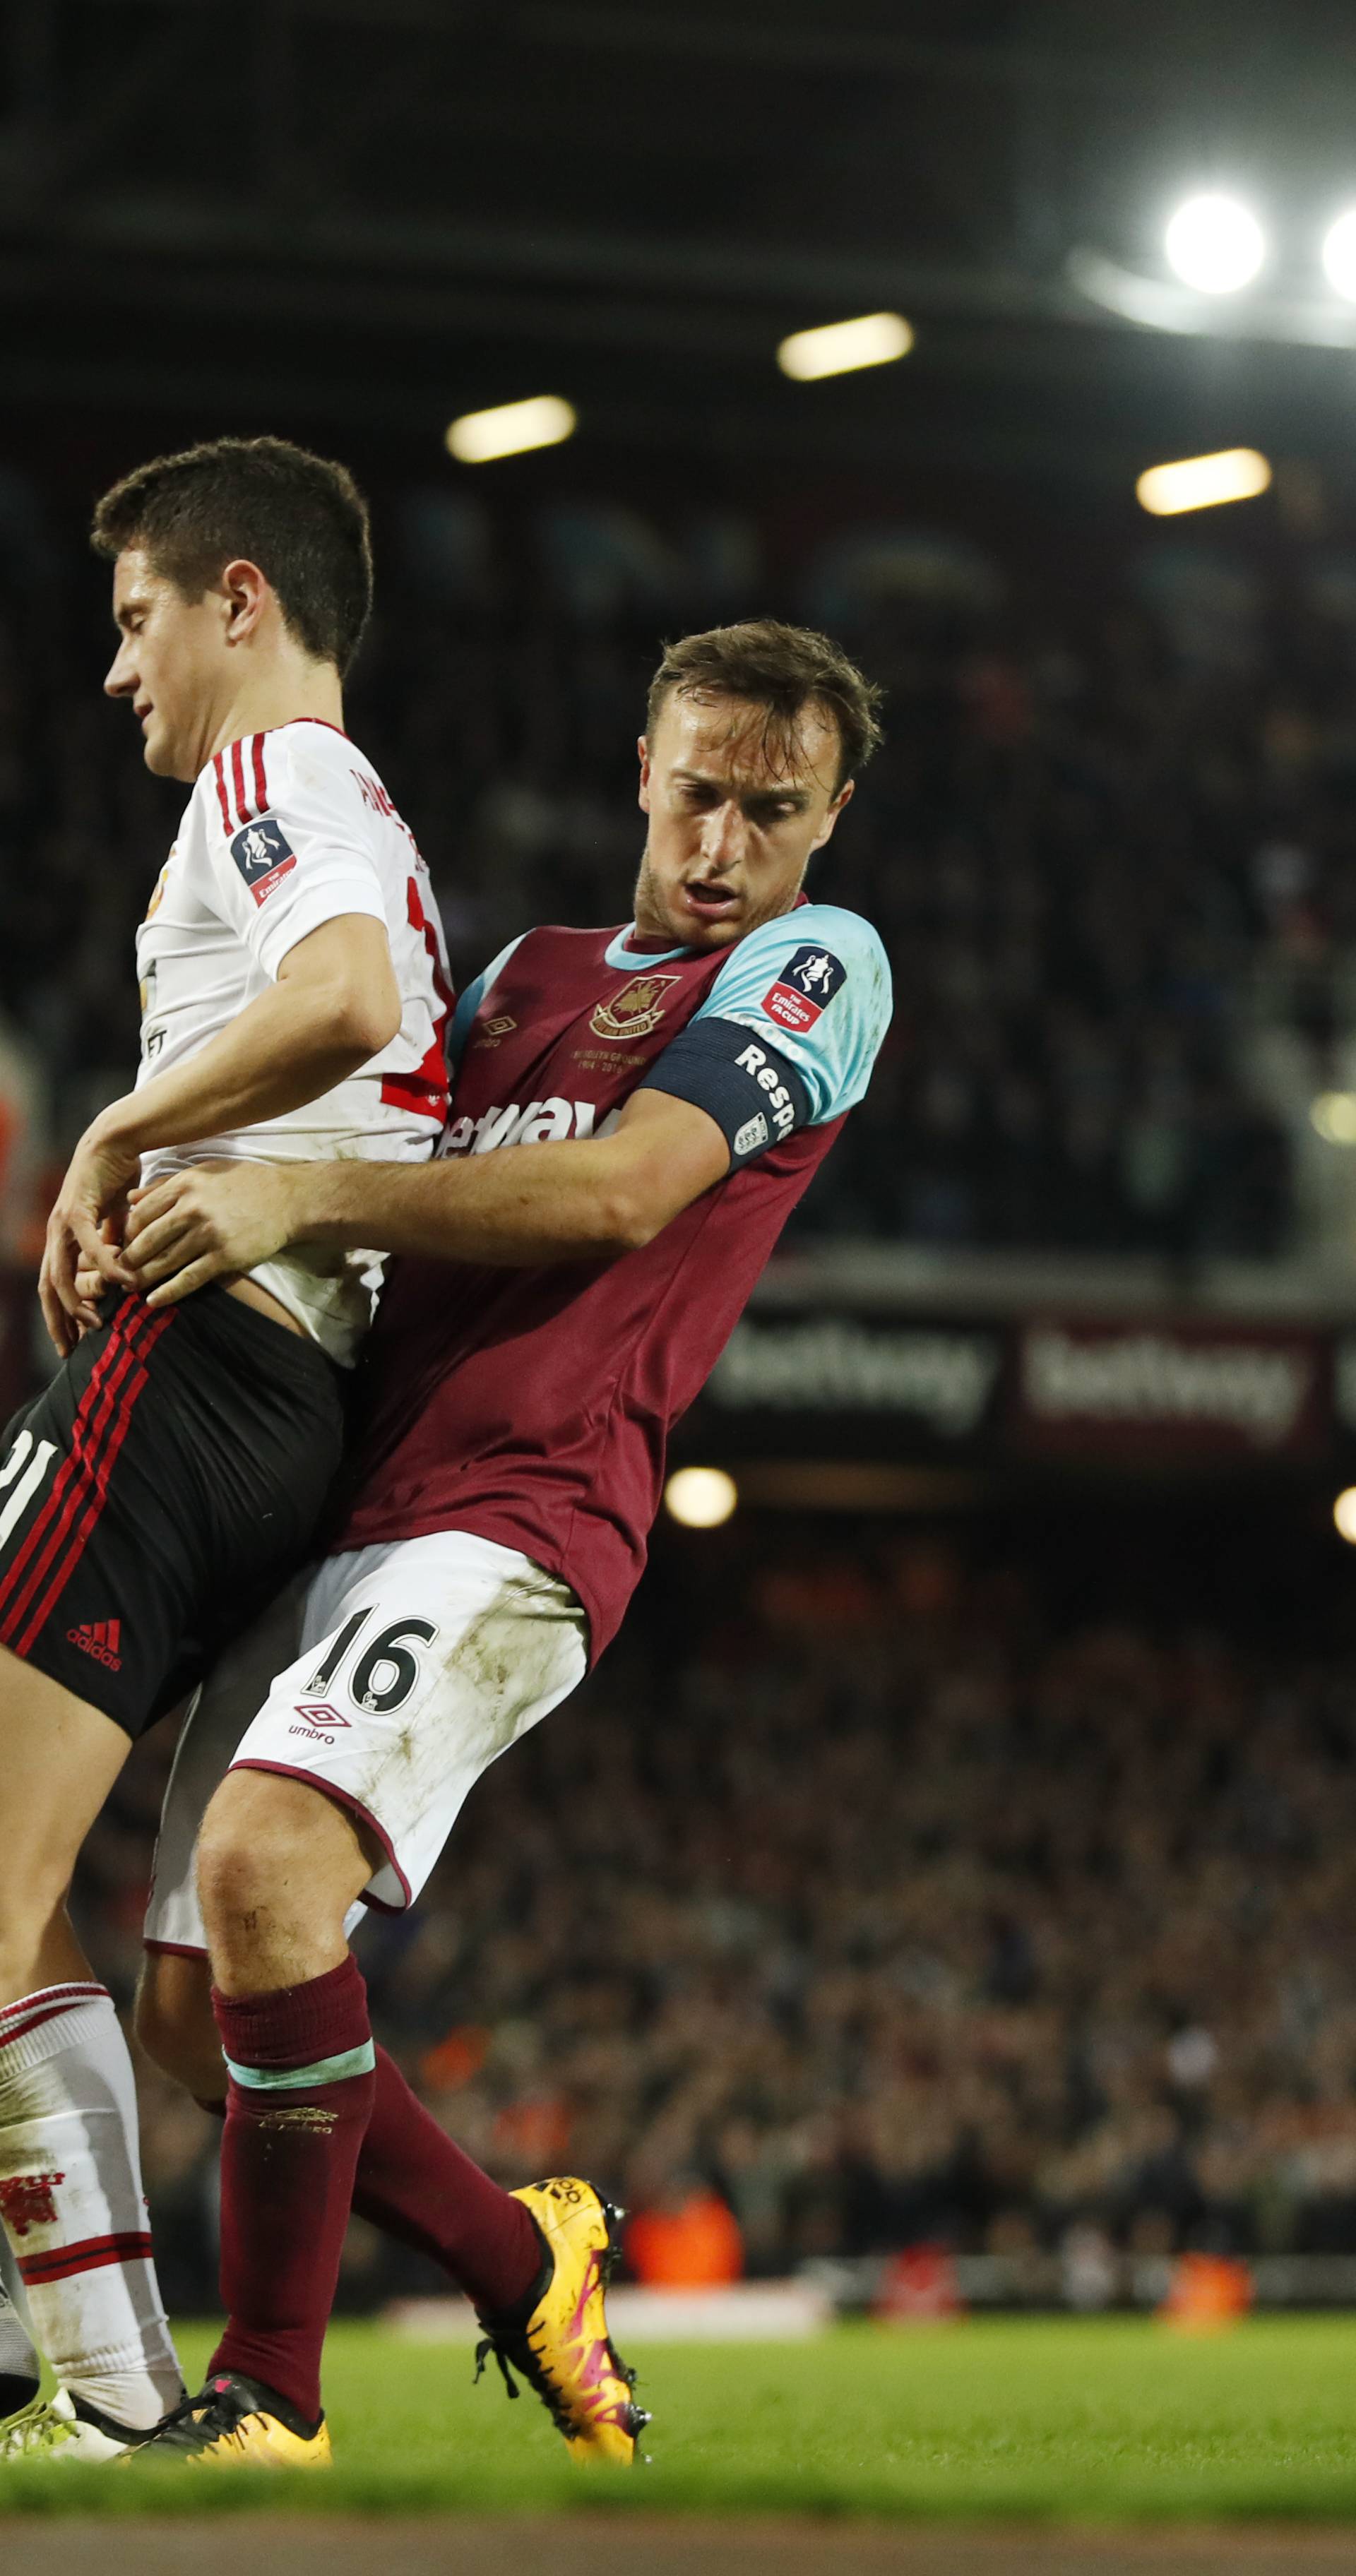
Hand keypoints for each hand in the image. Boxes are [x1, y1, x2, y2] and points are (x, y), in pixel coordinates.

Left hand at [40, 1111, 140, 1355]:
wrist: (115, 1141)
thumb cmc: (117, 1179)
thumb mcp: (118, 1224)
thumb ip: (117, 1247)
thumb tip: (127, 1271)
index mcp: (64, 1239)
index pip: (54, 1286)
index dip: (60, 1315)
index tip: (74, 1341)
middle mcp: (56, 1234)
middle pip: (48, 1288)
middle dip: (58, 1321)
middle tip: (71, 1349)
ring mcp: (62, 1222)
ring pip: (59, 1273)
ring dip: (75, 1302)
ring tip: (96, 1323)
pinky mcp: (77, 1208)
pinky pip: (89, 1246)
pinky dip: (104, 1266)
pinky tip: (122, 1283)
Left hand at [124, 1161, 299, 1306]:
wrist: (288, 1200)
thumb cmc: (246, 1183)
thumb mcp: (204, 1173)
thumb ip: (166, 1185)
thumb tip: (131, 1199)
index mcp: (184, 1186)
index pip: (141, 1214)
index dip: (126, 1234)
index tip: (120, 1246)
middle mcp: (192, 1209)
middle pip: (147, 1240)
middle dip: (128, 1259)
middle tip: (115, 1273)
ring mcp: (208, 1234)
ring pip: (164, 1261)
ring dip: (143, 1278)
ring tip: (130, 1288)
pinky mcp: (224, 1257)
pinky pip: (189, 1279)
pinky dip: (168, 1292)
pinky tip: (154, 1301)